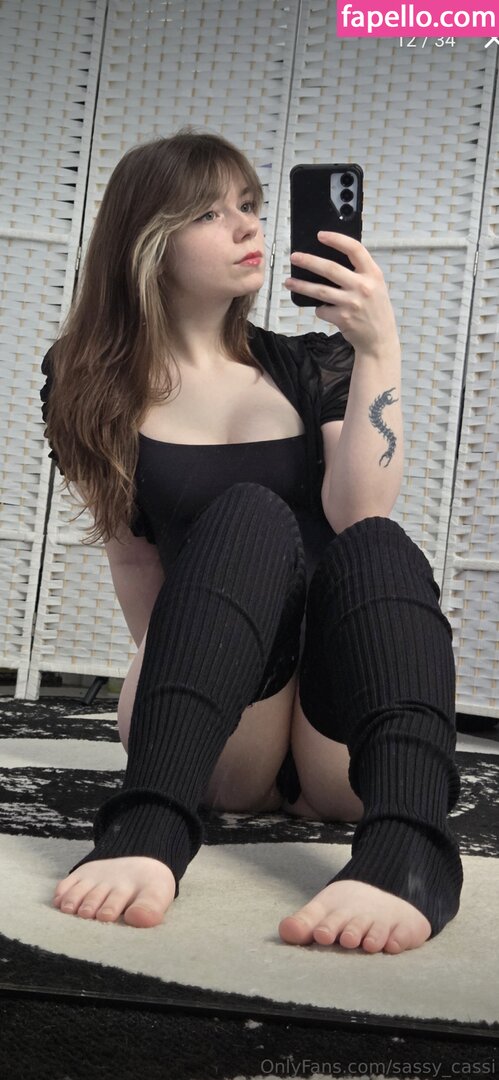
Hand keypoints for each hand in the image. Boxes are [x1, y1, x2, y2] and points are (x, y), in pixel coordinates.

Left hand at [284, 231, 398, 353]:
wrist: (380, 339)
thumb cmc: (375, 310)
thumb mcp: (376, 286)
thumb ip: (360, 273)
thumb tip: (332, 258)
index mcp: (373, 274)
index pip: (355, 249)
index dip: (336, 239)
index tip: (320, 235)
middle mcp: (363, 287)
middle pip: (330, 268)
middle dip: (309, 261)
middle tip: (294, 257)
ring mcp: (352, 303)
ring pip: (320, 290)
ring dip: (301, 285)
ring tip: (288, 282)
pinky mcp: (343, 318)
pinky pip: (322, 310)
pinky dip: (319, 309)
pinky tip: (321, 309)